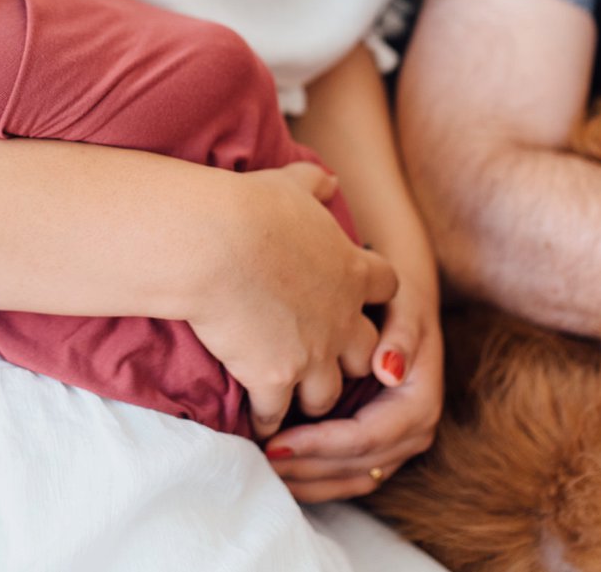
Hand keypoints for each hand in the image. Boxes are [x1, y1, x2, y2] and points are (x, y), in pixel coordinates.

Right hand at [187, 162, 398, 438]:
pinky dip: (266, 419)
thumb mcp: (290, 185)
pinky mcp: (275, 379)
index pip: (386, 288)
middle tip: (323, 356)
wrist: (214, 244)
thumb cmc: (249, 207)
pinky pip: (276, 414)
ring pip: (328, 393)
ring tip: (292, 398)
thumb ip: (316, 184)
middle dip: (348, 357)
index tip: (349, 296)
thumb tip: (331, 180)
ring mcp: (312, 354)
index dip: (370, 294)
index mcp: (352, 270)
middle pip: (365, 352)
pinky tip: (254, 420)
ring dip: (311, 395)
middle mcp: (342, 317)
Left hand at [262, 273, 443, 502]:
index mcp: (420, 402)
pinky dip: (316, 478)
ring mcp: (400, 443)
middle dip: (307, 467)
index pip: (365, 437)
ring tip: (264, 469)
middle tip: (258, 459)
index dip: (319, 444)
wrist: (405, 292)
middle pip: (357, 465)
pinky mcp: (381, 444)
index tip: (275, 440)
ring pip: (352, 479)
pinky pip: (350, 473)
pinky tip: (282, 471)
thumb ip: (400, 337)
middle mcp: (414, 431)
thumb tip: (389, 372)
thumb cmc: (398, 295)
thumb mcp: (404, 305)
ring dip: (309, 480)